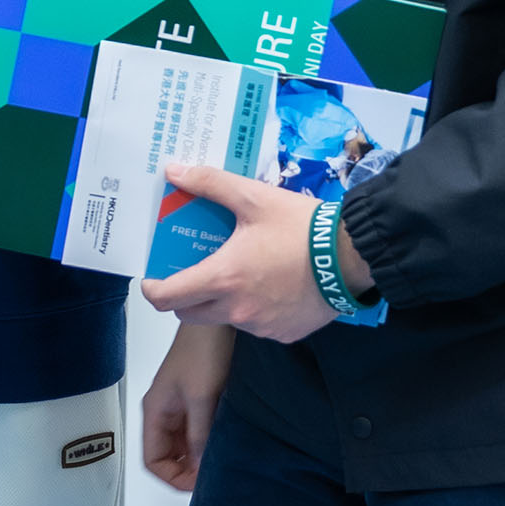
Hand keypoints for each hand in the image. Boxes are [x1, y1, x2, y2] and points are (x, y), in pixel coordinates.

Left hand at [137, 164, 358, 342]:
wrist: (351, 257)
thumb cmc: (300, 227)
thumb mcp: (253, 197)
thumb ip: (210, 184)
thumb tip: (174, 171)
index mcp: (223, 278)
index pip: (167, 299)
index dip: (152, 290)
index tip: (153, 278)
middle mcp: (236, 310)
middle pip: (189, 314)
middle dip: (183, 296)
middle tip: (194, 271)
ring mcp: (260, 327)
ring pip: (222, 320)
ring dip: (220, 302)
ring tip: (237, 273)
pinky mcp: (283, 335)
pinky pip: (254, 327)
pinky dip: (252, 311)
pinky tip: (267, 287)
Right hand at [139, 323, 234, 490]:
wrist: (217, 321)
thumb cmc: (202, 348)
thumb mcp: (201, 398)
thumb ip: (199, 435)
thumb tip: (199, 467)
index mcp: (155, 410)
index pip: (153, 460)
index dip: (173, 477)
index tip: (198, 482)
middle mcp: (165, 410)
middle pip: (168, 456)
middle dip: (188, 470)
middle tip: (212, 474)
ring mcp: (181, 405)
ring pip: (184, 446)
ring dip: (199, 456)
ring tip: (220, 458)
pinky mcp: (198, 400)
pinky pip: (198, 432)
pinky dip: (208, 442)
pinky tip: (224, 441)